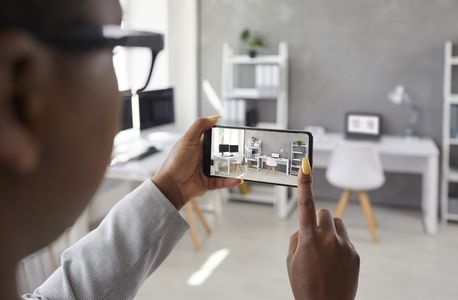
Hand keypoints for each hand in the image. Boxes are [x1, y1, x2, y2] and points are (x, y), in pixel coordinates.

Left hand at [152, 117, 239, 209]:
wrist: (171, 186)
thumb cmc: (175, 163)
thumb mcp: (187, 140)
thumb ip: (199, 127)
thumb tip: (213, 118)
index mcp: (197, 145)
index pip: (213, 138)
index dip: (223, 136)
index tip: (234, 135)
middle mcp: (202, 157)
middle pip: (221, 153)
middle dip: (232, 153)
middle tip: (241, 152)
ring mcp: (206, 170)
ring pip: (224, 168)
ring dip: (233, 168)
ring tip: (242, 166)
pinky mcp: (208, 182)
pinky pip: (222, 181)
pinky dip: (230, 181)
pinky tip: (236, 178)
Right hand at [287, 169, 359, 299]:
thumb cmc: (304, 284)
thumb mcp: (291, 260)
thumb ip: (297, 237)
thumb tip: (306, 227)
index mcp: (308, 238)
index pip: (305, 204)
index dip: (305, 183)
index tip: (305, 164)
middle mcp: (328, 238)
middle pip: (325, 213)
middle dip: (318, 220)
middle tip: (314, 238)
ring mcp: (344, 245)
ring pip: (337, 224)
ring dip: (330, 231)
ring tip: (325, 252)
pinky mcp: (355, 253)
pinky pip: (345, 239)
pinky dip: (339, 245)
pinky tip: (334, 263)